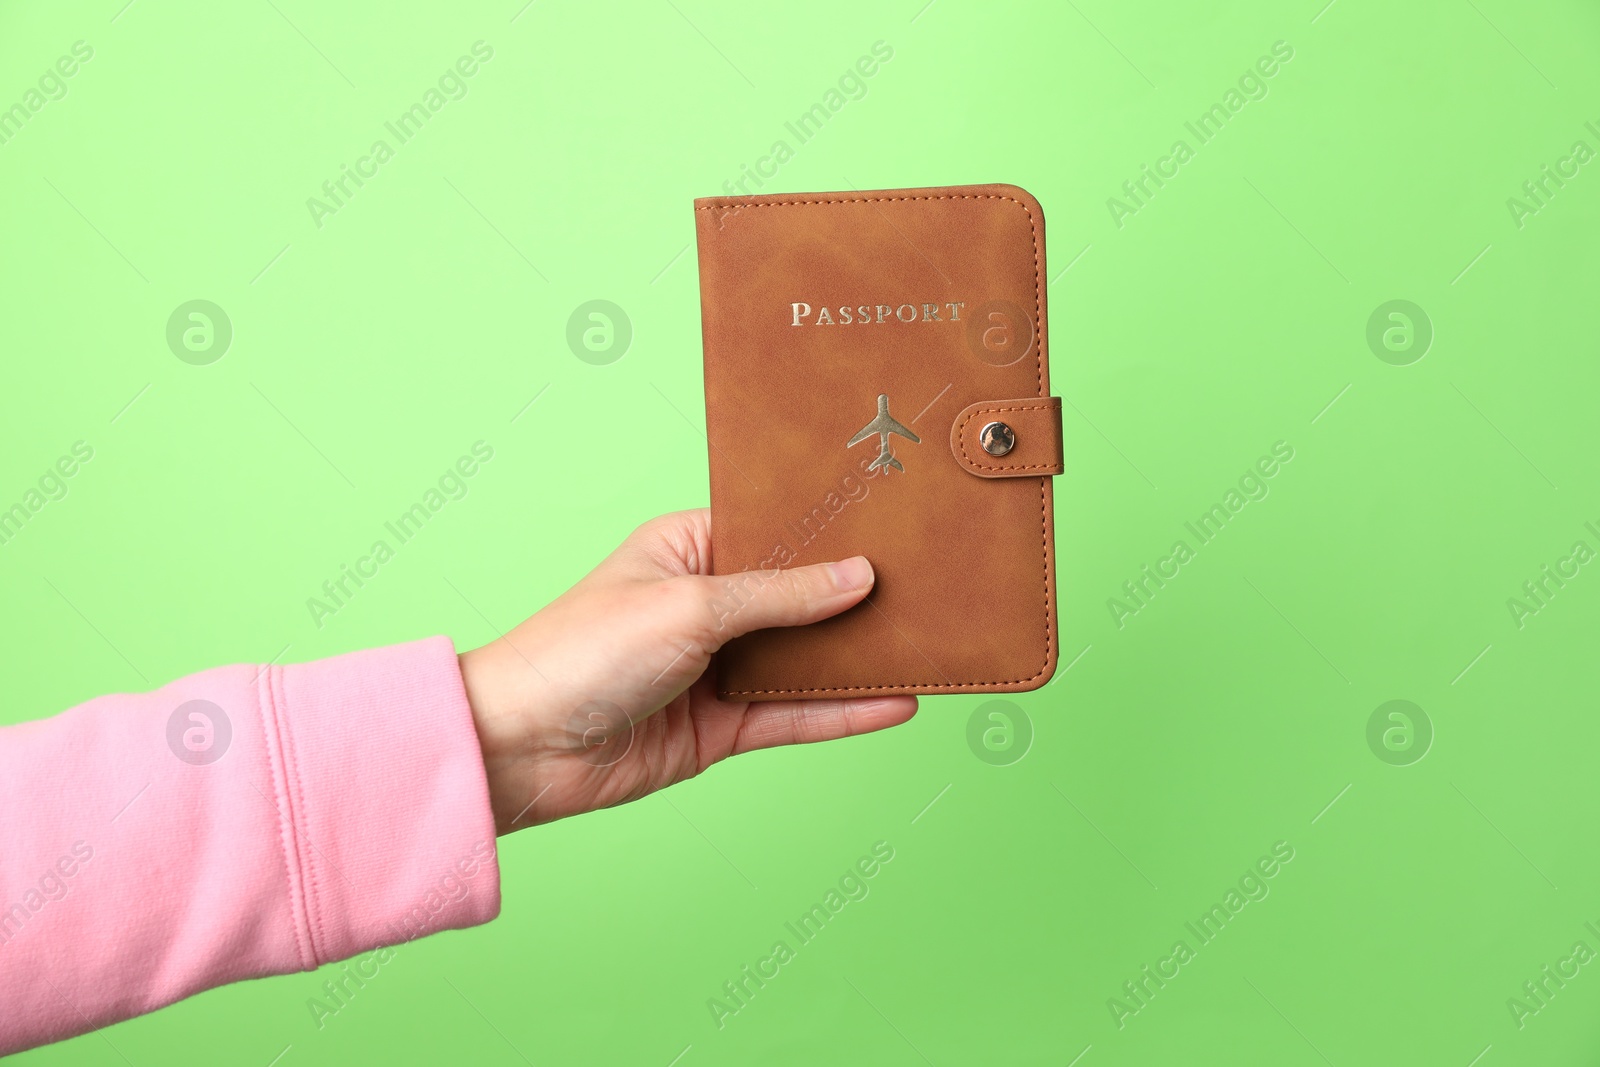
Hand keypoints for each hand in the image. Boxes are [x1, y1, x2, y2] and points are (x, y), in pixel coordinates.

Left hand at [458, 509, 917, 832]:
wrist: (524, 747)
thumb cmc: (584, 651)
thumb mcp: (691, 605)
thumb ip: (781, 595)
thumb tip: (859, 577)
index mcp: (690, 546)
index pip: (777, 531)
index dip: (832, 531)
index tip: (896, 524)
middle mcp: (708, 602)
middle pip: (800, 596)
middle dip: (857, 595)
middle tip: (932, 584)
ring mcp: (717, 666)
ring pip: (804, 657)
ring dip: (858, 656)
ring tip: (932, 643)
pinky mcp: (721, 726)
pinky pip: (794, 714)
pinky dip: (843, 711)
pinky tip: (895, 703)